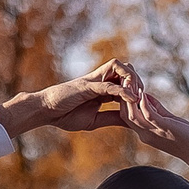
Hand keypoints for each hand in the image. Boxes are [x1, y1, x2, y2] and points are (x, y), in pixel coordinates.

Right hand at [0, 60, 142, 140]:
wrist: (47, 111)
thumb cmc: (66, 114)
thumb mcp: (96, 120)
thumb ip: (113, 118)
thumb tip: (131, 122)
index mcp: (103, 88)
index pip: (126, 80)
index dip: (137, 90)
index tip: (142, 105)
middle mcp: (100, 80)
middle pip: (126, 67)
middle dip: (137, 80)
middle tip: (142, 98)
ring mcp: (93, 80)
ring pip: (118, 66)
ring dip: (131, 79)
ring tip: (136, 96)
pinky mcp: (87, 86)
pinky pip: (108, 84)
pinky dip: (121, 90)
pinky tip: (131, 98)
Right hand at [121, 89, 188, 165]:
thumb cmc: (184, 136)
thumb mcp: (166, 120)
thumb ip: (156, 109)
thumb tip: (146, 97)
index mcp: (145, 132)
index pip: (125, 117)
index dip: (121, 102)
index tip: (122, 88)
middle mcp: (145, 134)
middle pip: (125, 116)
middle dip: (121, 99)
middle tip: (122, 83)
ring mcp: (153, 132)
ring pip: (132, 116)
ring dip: (129, 100)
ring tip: (128, 85)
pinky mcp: (164, 128)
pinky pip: (149, 116)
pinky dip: (144, 104)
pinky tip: (143, 93)